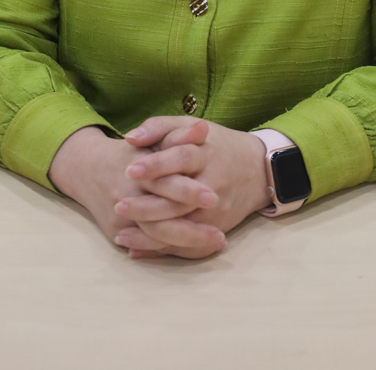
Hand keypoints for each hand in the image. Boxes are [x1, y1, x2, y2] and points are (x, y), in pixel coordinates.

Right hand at [48, 125, 221, 255]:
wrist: (88, 168)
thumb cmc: (131, 151)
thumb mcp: (154, 138)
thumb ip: (179, 135)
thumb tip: (204, 129)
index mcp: (138, 168)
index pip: (165, 182)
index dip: (189, 191)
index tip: (214, 197)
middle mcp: (127, 194)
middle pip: (161, 215)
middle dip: (191, 227)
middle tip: (220, 233)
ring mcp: (120, 217)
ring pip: (155, 236)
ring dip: (188, 242)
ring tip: (217, 242)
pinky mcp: (116, 233)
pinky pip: (147, 246)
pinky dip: (172, 250)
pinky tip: (197, 250)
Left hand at [114, 117, 268, 257]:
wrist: (256, 170)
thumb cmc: (214, 144)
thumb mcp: (189, 126)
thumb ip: (160, 127)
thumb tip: (130, 138)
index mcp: (207, 153)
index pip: (181, 158)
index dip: (156, 165)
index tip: (130, 170)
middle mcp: (213, 184)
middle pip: (180, 199)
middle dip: (148, 205)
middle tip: (119, 205)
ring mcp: (216, 211)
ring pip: (182, 228)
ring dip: (150, 235)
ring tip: (120, 233)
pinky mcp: (216, 229)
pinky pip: (188, 245)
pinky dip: (162, 250)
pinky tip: (136, 249)